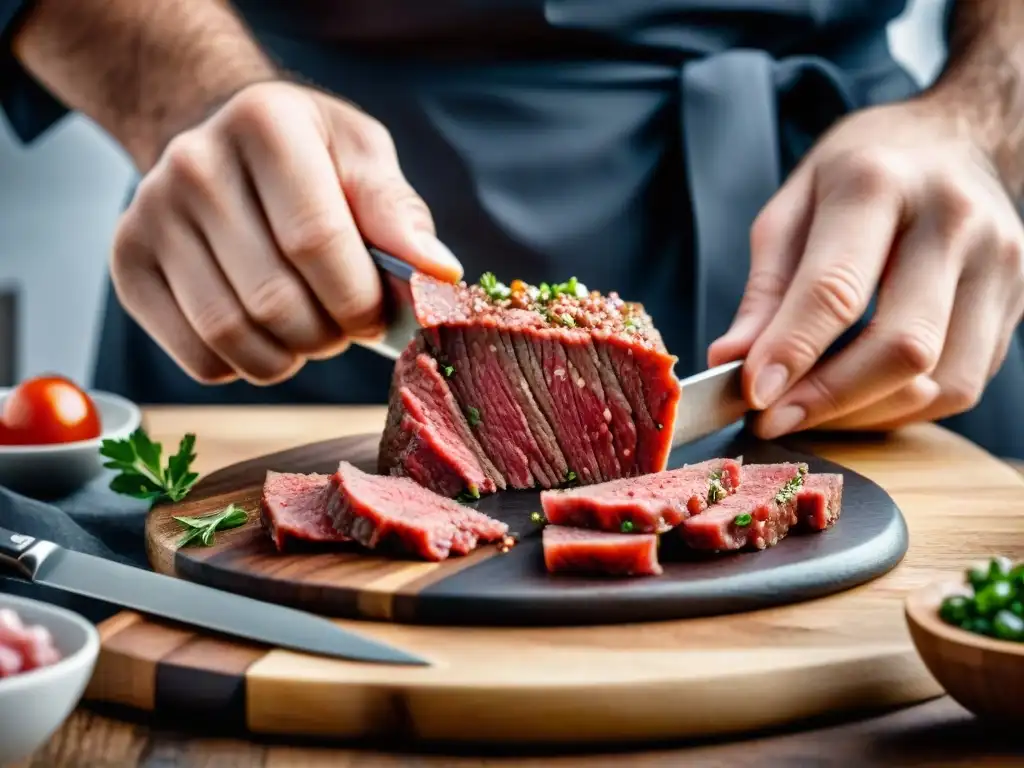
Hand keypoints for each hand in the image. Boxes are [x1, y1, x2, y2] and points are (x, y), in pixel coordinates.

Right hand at [111, 81, 461, 384]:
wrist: (224, 143)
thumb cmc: (310, 158)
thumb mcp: (363, 159)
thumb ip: (399, 215)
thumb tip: (438, 274)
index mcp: (266, 124)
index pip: (314, 240)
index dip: (358, 299)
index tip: (378, 315)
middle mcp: (194, 164)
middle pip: (273, 298)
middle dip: (328, 333)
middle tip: (344, 323)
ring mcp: (149, 214)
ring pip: (231, 335)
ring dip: (289, 357)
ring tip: (309, 329)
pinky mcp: (128, 264)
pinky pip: (198, 357)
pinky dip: (246, 365)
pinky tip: (265, 333)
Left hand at [709, 99, 1023, 438]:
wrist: (957, 137)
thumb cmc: (862, 171)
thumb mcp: (793, 208)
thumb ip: (765, 289)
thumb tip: (733, 361)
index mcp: (878, 184)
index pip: (836, 288)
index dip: (793, 352)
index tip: (754, 396)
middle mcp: (951, 221)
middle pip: (902, 346)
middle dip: (830, 400)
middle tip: (773, 420)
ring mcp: (998, 262)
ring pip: (941, 381)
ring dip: (866, 414)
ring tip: (812, 410)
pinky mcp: (1017, 300)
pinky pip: (964, 385)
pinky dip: (905, 408)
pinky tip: (861, 398)